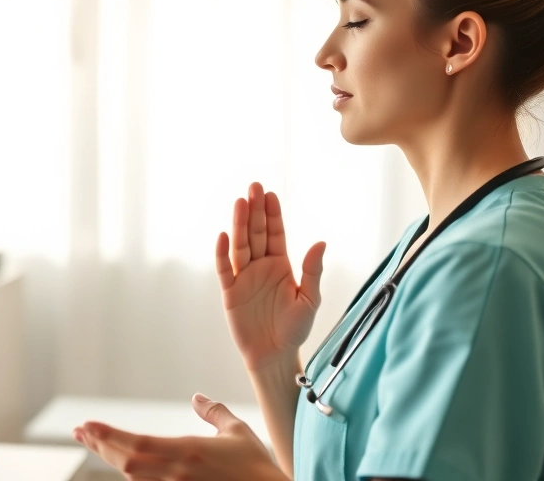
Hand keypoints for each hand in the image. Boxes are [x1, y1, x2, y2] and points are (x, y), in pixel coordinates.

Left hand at [72, 393, 286, 480]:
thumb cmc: (257, 467)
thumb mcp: (238, 433)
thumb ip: (214, 413)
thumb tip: (197, 397)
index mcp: (187, 451)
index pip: (136, 443)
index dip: (108, 435)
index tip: (87, 425)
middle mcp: (176, 473)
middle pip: (126, 461)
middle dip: (101, 446)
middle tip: (81, 432)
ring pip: (133, 478)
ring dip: (112, 459)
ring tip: (95, 443)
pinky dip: (133, 477)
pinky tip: (124, 465)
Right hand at [217, 183, 325, 369]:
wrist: (275, 356)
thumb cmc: (295, 329)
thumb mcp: (310, 300)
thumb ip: (313, 271)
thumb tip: (320, 243)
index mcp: (281, 265)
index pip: (275, 233)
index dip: (273, 214)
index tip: (270, 194)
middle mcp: (261, 266)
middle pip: (256, 233)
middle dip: (255, 211)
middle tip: (253, 187)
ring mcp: (244, 277)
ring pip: (240, 245)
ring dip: (239, 224)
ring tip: (240, 203)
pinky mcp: (230, 292)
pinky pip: (224, 269)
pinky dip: (222, 253)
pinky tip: (223, 236)